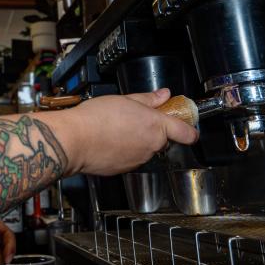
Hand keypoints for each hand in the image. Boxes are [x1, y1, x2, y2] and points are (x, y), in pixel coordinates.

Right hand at [63, 88, 198, 175]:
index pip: (186, 133)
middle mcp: (151, 146)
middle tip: (136, 119)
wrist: (74, 140)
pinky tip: (110, 141)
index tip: (189, 127)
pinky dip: (124, 151)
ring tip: (117, 129)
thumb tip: (163, 95)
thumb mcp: (125, 99)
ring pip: (145, 149)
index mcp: (155, 126)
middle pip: (162, 140)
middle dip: (153, 131)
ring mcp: (139, 160)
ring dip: (137, 141)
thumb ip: (148, 99)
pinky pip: (131, 158)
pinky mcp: (125, 169)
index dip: (190, 130)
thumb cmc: (96, 118)